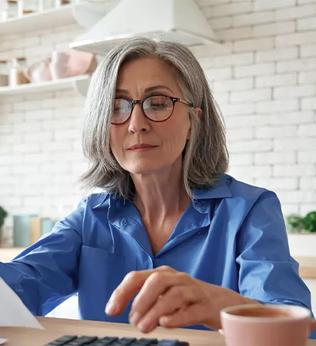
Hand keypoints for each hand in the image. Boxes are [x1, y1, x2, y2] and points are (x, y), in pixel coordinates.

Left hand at [105, 266, 256, 332]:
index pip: (137, 277)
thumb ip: (147, 300)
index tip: (111, 310)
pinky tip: (165, 323)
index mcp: (163, 274)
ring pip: (174, 294)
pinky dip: (177, 316)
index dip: (122, 292)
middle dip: (141, 300)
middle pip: (157, 280)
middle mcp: (177, 278)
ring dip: (156, 310)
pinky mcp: (206, 305)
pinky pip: (192, 309)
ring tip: (144, 327)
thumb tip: (129, 313)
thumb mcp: (164, 295)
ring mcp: (193, 290)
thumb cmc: (186, 299)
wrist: (219, 302)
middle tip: (133, 320)